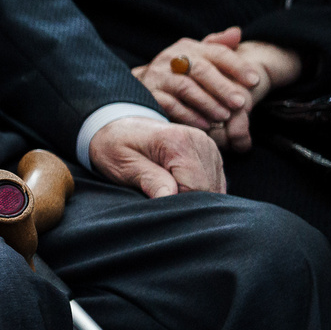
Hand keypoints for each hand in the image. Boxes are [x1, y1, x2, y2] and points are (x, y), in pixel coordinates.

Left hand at [89, 114, 224, 197]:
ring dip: (194, 196)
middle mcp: (200, 141)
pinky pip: (215, 182)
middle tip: (159, 198)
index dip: (179, 202)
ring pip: (215, 187)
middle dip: (188, 201)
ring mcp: (209, 147)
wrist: (118, 126)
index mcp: (178, 142)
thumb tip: (169, 197)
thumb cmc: (115, 145)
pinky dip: (199, 191)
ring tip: (165, 191)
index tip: (158, 204)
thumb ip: (149, 180)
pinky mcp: (211, 154)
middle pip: (209, 188)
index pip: (196, 187)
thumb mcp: (122, 164)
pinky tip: (178, 188)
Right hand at [133, 27, 301, 152]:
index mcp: (189, 47)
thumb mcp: (199, 56)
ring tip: (225, 116)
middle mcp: (171, 58)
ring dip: (208, 103)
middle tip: (241, 103)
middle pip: (201, 70)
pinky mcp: (150, 94)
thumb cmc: (181, 72)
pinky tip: (206, 124)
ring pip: (186, 88)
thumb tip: (236, 32)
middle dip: (223, 87)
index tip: (255, 81)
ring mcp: (158, 76)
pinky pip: (171, 105)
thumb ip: (219, 46)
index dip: (238, 66)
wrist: (145, 85)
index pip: (217, 53)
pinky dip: (190, 115)